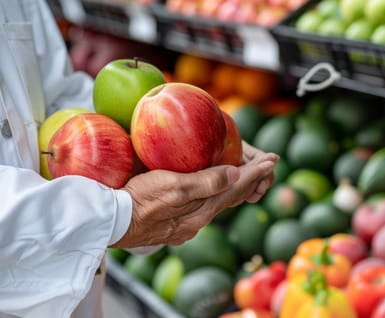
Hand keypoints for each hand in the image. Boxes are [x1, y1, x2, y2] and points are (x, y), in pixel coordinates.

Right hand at [112, 146, 277, 247]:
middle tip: (268, 166)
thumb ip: (205, 182)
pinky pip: (202, 206)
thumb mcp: (173, 186)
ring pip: (218, 203)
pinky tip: (213, 191)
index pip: (236, 188)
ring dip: (235, 188)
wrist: (111, 222)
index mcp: (201, 211)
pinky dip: (215, 195)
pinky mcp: (173, 223)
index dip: (255, 173)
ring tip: (248, 177)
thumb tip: (235, 174)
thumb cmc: (139, 200)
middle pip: (231, 198)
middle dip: (252, 180)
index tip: (273, 160)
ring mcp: (185, 224)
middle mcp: (197, 221)